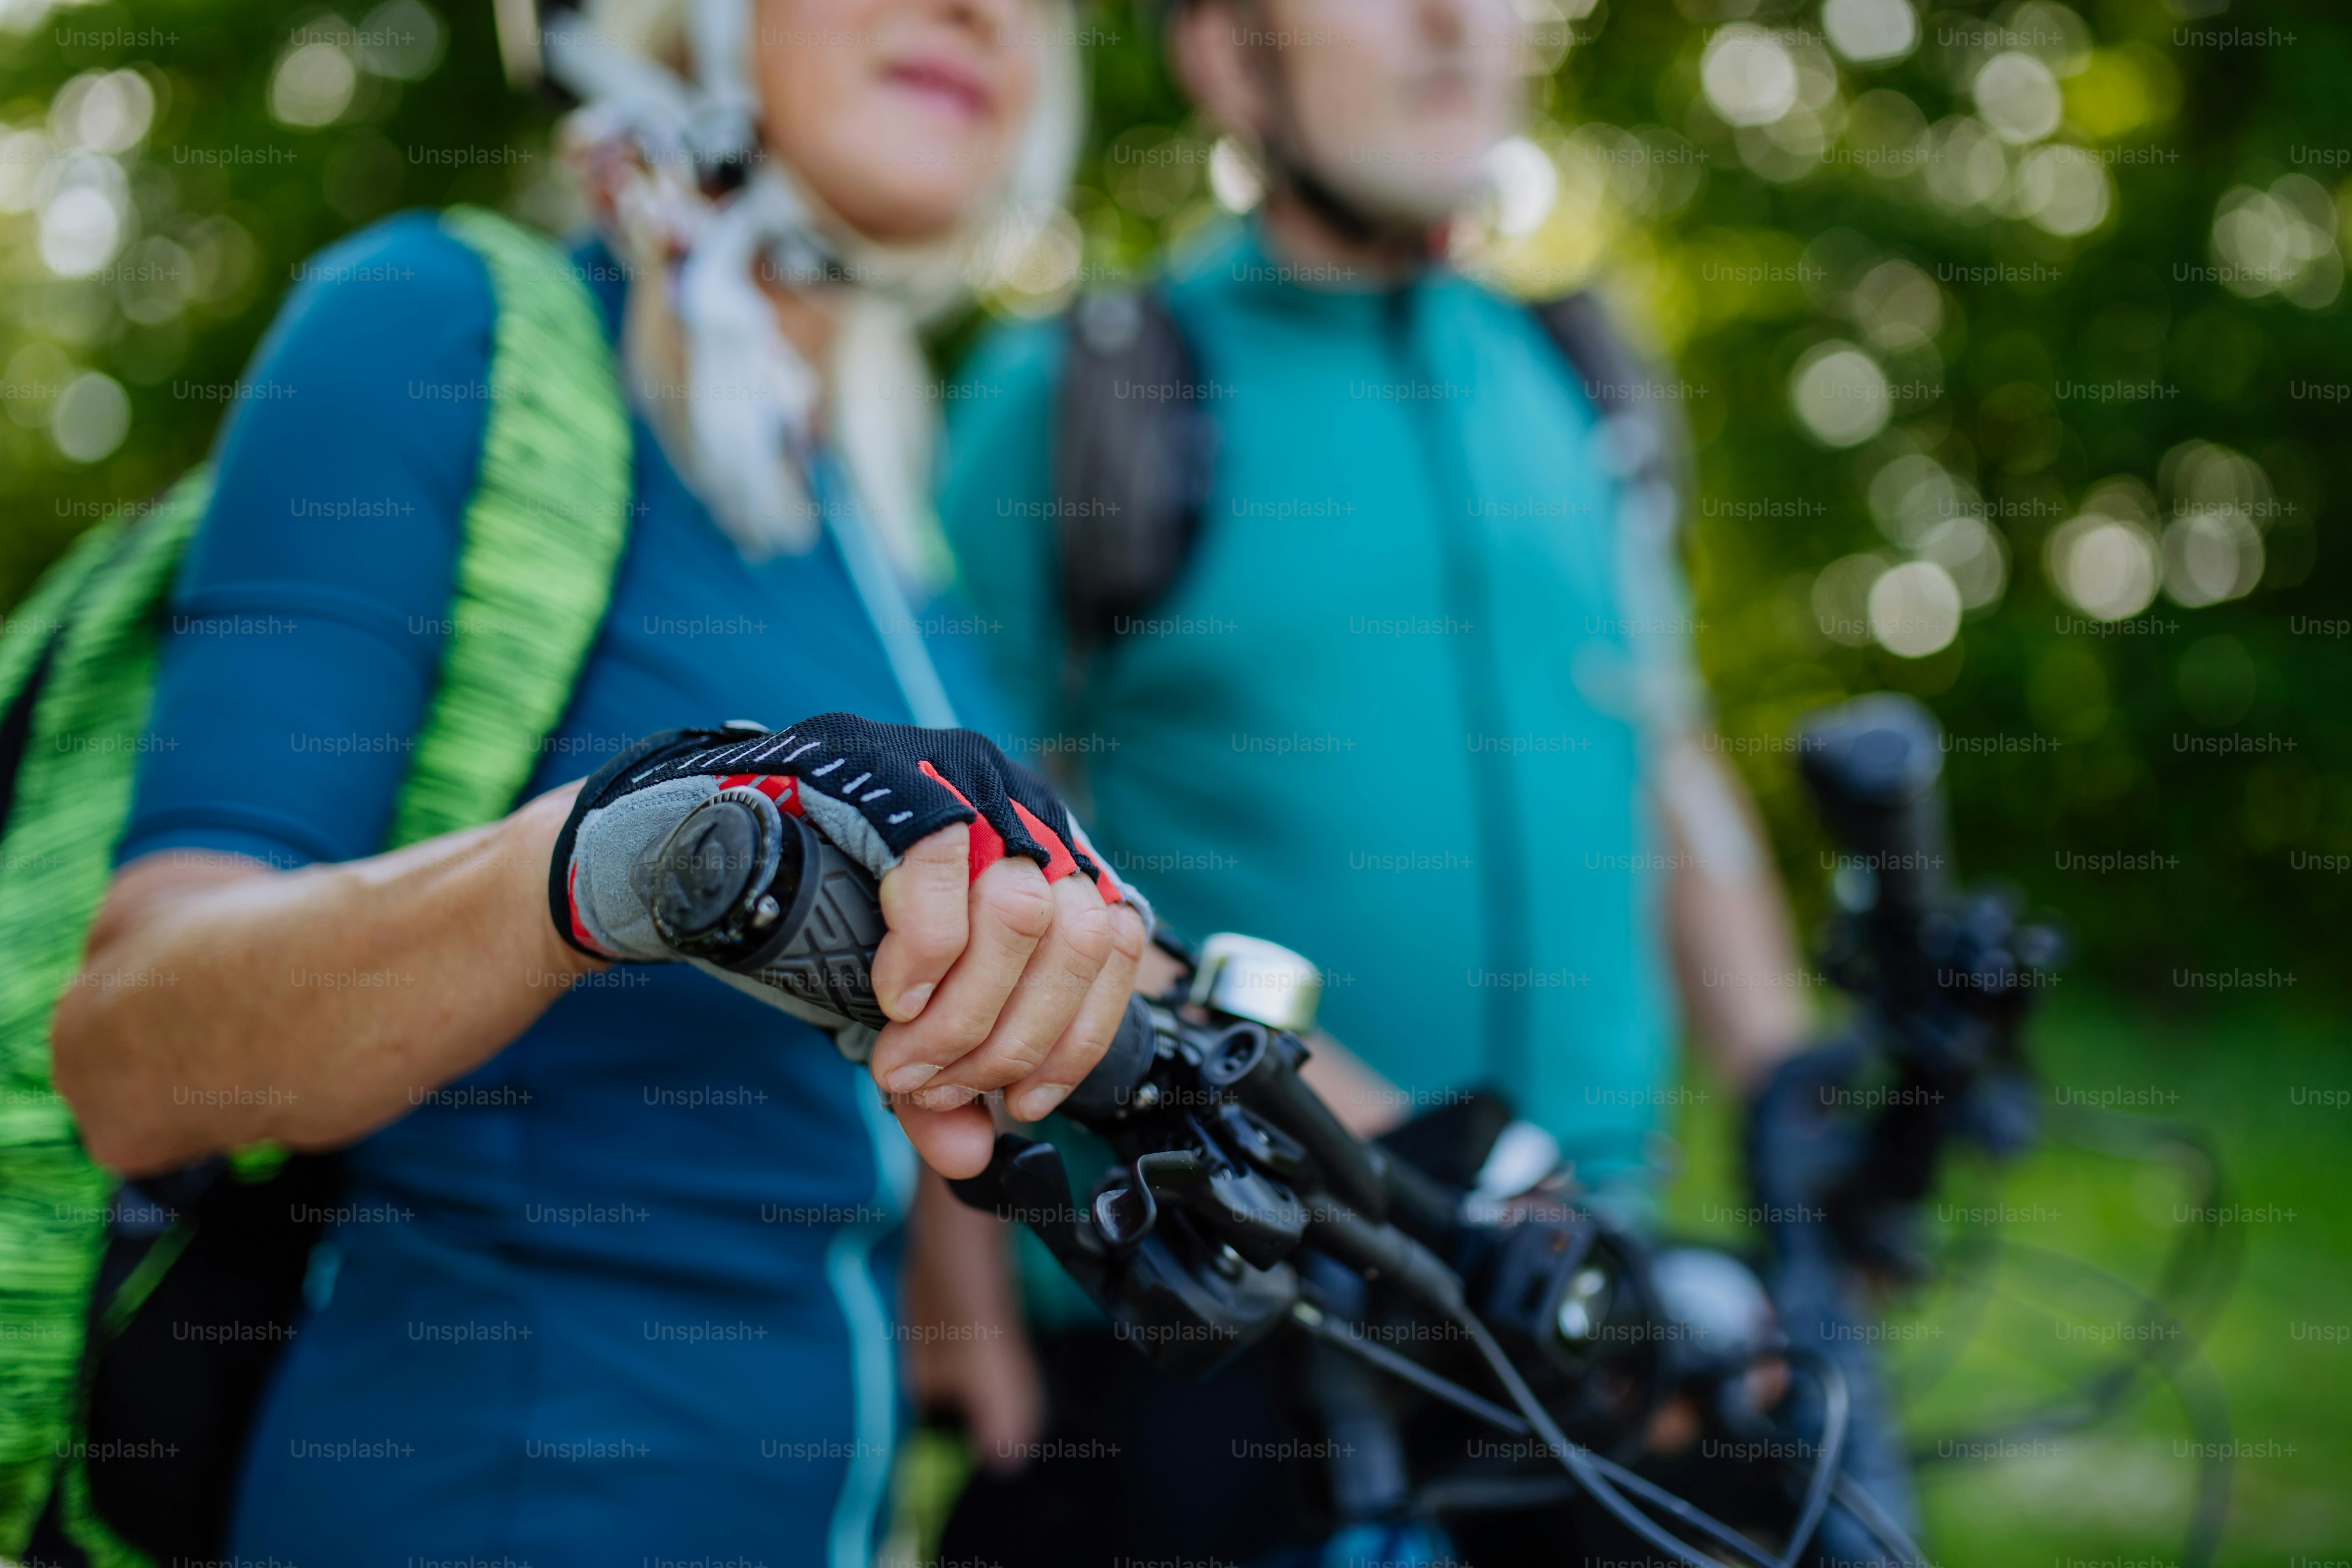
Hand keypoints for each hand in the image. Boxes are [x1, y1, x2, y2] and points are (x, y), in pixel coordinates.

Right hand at [548, 719, 1151, 1176]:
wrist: (708, 847)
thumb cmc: (821, 920)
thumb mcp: (903, 1012)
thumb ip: (945, 1080)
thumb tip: (974, 1158)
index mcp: (1048, 852)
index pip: (1116, 946)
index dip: (1077, 1037)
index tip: (1020, 1101)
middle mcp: (1025, 804)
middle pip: (1077, 935)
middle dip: (1010, 1038)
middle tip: (936, 1085)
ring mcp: (966, 778)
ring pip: (1024, 909)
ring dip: (965, 1013)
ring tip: (903, 1056)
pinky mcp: (899, 775)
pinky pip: (940, 872)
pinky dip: (924, 955)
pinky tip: (889, 996)